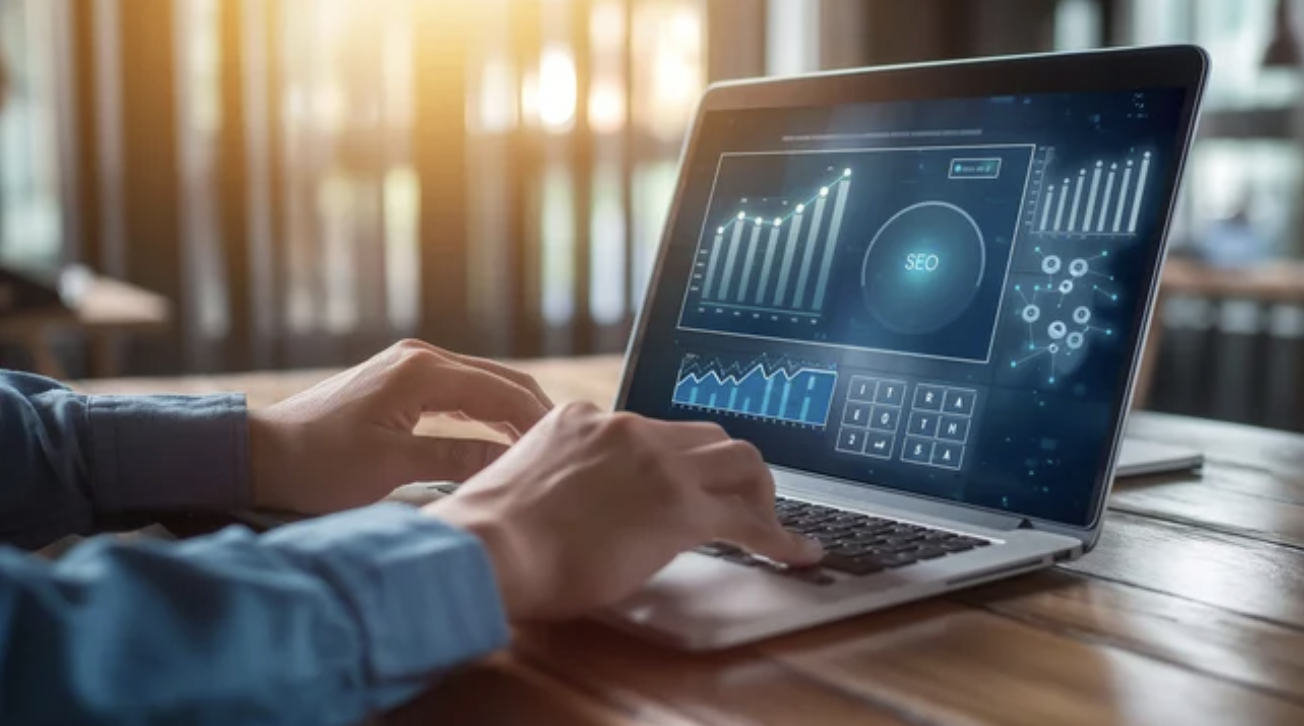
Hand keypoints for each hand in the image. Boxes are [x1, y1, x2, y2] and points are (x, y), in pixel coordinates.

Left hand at [248, 340, 551, 514]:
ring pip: (481, 384)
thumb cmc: (318, 465)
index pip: (503, 392)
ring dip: (512, 412)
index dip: (538, 421)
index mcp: (422, 373)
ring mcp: (409, 366)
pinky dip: (486, 411)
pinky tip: (500, 437)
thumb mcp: (392, 468)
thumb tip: (511, 461)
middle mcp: (420, 358)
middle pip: (500, 380)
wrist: (258, 454)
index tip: (565, 450)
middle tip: (564, 449)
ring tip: (540, 447)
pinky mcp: (399, 380)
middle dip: (534, 412)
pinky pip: (460, 391)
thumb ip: (457, 459)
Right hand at [425, 402, 822, 621]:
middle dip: (730, 469)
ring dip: (759, 493)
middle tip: (737, 503)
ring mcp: (657, 462)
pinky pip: (747, 519)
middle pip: (707, 433)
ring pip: (739, 459)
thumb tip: (580, 510)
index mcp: (586, 420)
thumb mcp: (526, 483)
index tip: (684, 480)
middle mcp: (627, 428)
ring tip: (767, 526)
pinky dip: (778, 537)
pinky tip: (795, 554)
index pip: (653, 430)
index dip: (678, 460)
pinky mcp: (680, 506)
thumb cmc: (489, 535)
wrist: (487, 547)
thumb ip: (563, 480)